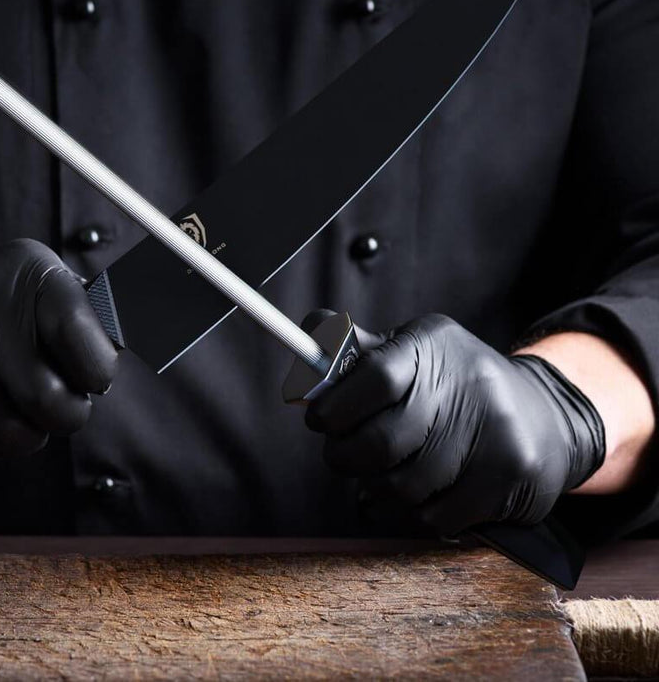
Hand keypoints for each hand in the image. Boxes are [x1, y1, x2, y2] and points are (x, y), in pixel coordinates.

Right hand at [0, 239, 117, 464]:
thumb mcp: (38, 297)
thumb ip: (82, 329)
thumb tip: (123, 364)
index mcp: (33, 275)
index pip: (86, 340)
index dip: (94, 373)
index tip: (88, 379)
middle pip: (48, 401)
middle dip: (59, 418)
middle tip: (52, 408)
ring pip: (9, 434)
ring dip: (17, 438)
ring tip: (10, 411)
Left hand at [304, 313, 605, 533]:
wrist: (546, 415)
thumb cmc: (453, 385)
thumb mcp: (409, 352)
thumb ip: (355, 353)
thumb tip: (308, 337)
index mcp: (431, 344)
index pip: (374, 374)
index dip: (335, 406)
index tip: (319, 421)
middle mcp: (468, 381)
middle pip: (382, 442)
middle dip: (346, 458)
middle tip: (342, 457)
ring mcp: (495, 430)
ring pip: (403, 487)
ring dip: (378, 492)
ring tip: (378, 479)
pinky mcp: (511, 475)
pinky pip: (435, 516)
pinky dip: (415, 514)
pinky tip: (419, 496)